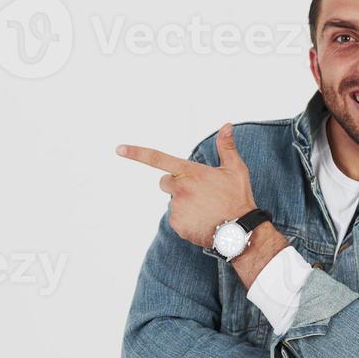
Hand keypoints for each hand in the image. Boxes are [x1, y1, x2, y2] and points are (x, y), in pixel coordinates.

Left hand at [115, 123, 256, 247]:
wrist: (239, 232)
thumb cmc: (238, 198)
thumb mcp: (235, 170)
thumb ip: (226, 147)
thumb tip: (226, 125)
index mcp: (190, 172)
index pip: (158, 158)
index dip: (136, 153)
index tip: (119, 149)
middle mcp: (180, 189)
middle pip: (165, 182)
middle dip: (177, 185)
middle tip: (199, 192)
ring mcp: (177, 207)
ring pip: (174, 201)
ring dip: (185, 203)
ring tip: (206, 209)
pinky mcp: (177, 224)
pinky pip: (176, 218)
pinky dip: (187, 220)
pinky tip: (202, 220)